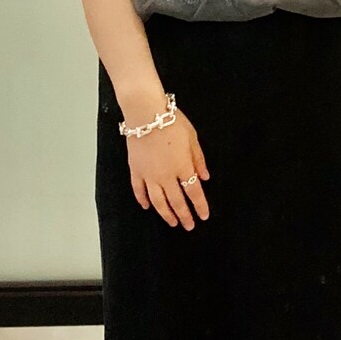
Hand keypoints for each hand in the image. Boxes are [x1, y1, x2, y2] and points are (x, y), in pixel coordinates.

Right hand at [125, 107, 210, 229]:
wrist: (145, 113)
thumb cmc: (171, 121)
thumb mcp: (192, 138)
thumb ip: (199, 159)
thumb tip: (205, 177)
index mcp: (183, 167)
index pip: (194, 193)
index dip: (200, 207)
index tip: (203, 216)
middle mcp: (166, 176)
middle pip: (177, 202)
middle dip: (184, 216)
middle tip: (188, 226)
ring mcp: (149, 175)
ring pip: (158, 201)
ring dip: (166, 214)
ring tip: (172, 222)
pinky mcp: (136, 170)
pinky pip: (139, 190)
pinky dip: (142, 200)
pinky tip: (146, 207)